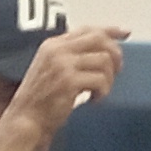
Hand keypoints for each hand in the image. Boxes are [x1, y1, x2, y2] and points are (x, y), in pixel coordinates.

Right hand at [5, 26, 128, 136]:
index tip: (125, 33)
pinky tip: (93, 100)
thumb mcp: (50, 70)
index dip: (110, 30)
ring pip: (103, 59)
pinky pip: (100, 80)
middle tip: (117, 70)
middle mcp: (57, 50)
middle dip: (114, 53)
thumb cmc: (39, 101)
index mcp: (52, 45)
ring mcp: (63, 64)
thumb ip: (69, 56)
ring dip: (108, 78)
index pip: (88, 29)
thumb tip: (102, 50)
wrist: (24, 121)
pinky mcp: (69, 81)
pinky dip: (103, 91)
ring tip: (99, 92)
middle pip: (99, 39)